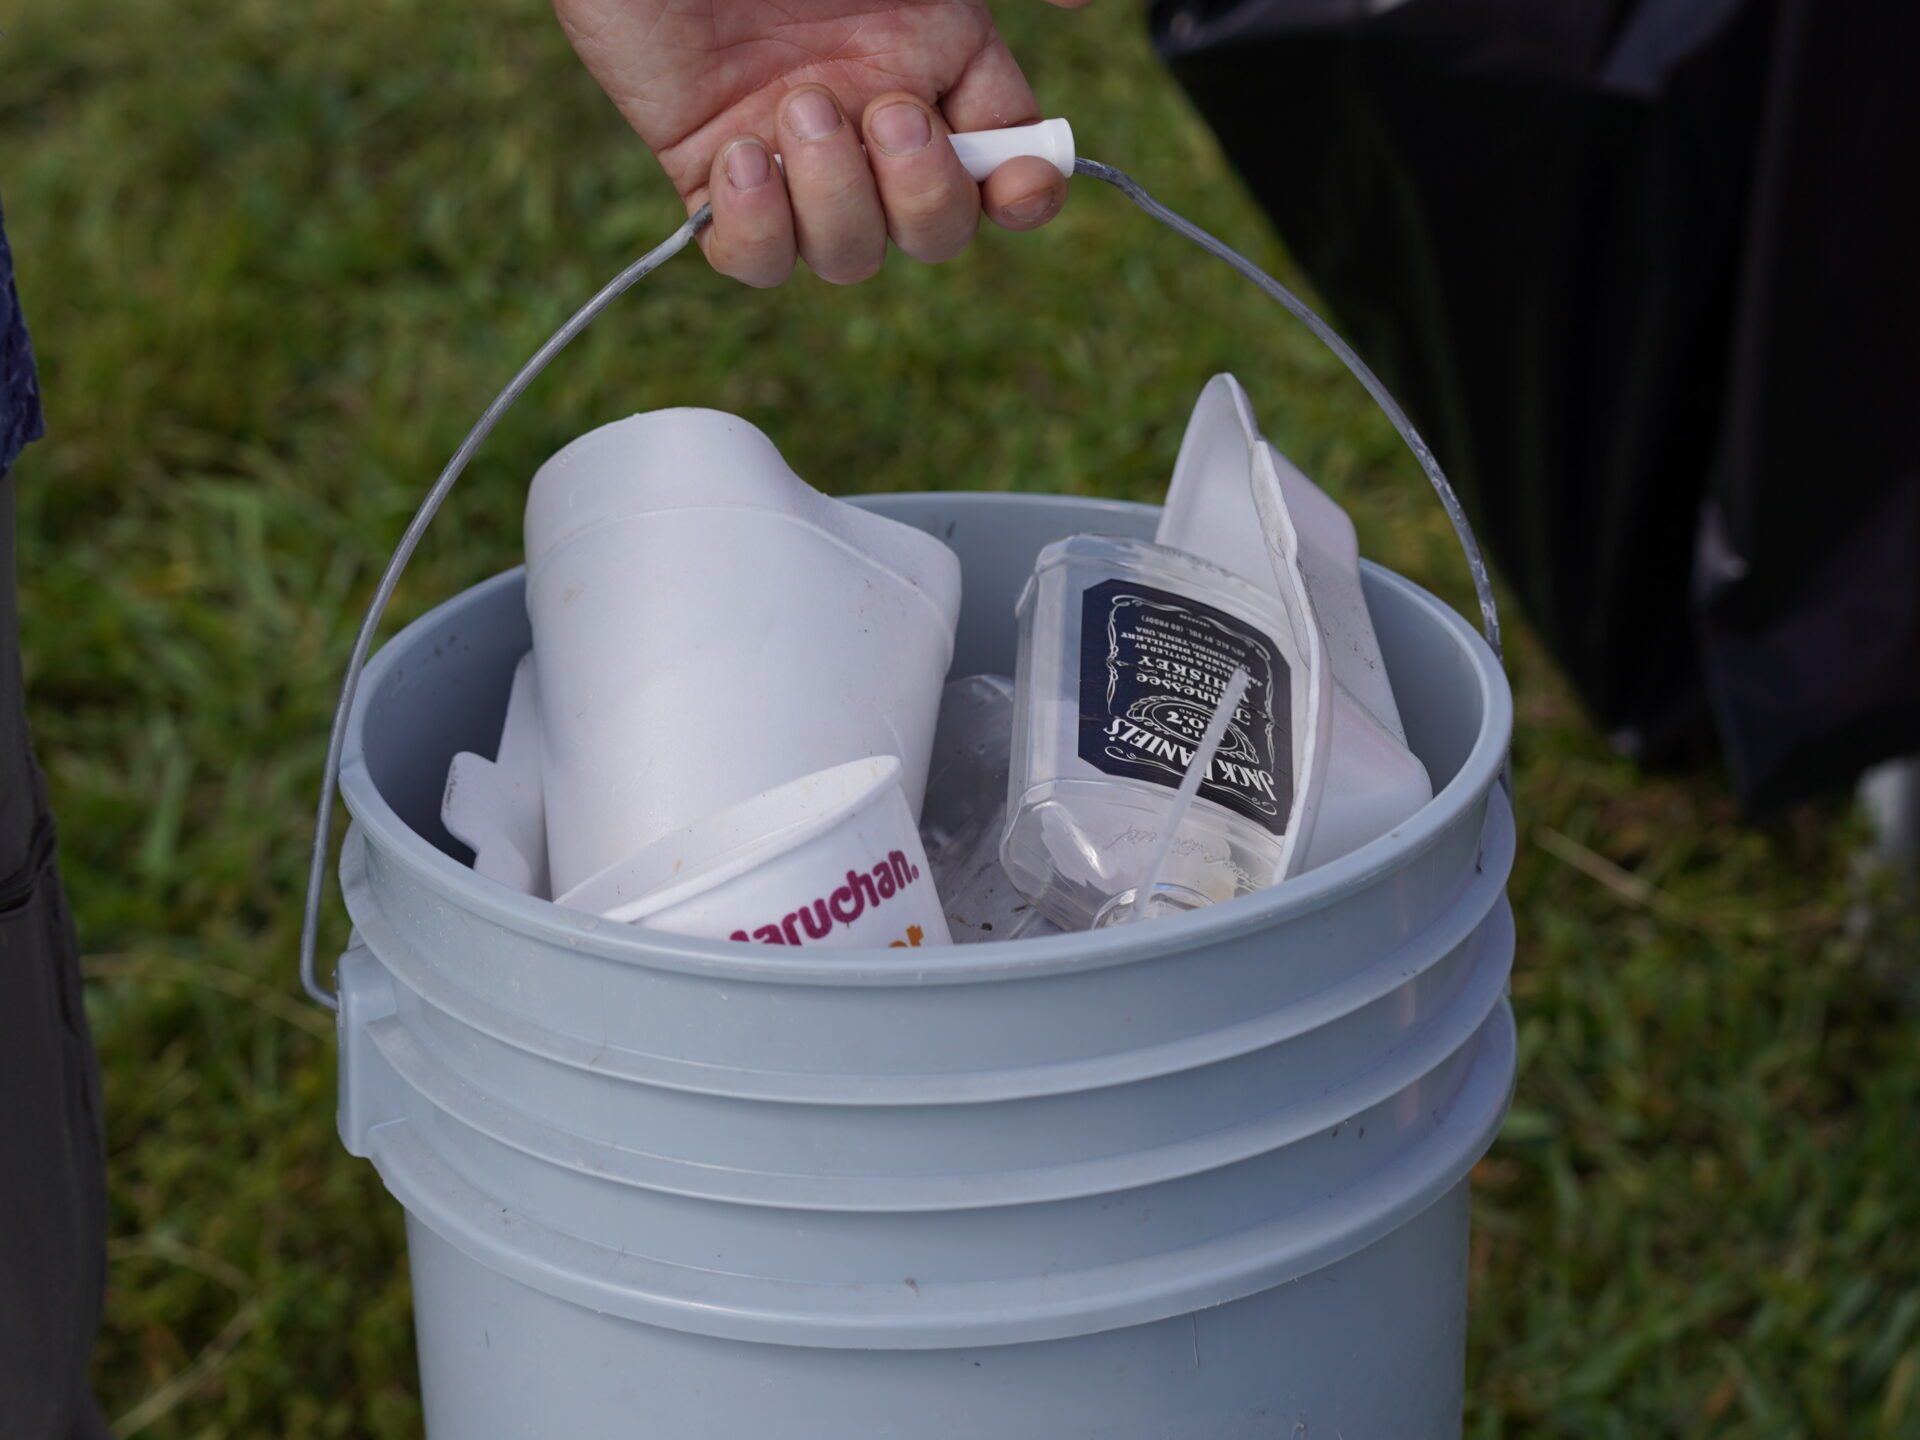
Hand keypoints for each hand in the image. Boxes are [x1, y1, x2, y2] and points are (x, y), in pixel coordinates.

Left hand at [552, 0, 1087, 285]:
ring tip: (792, 106)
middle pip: (935, 234)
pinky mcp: (709, 173)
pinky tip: (739, 155)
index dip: (1021, 194)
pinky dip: (755, 228)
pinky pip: (751, 260)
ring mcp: (792, 153)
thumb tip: (1088, 1)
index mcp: (935, 56)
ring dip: (836, 198)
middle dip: (924, 194)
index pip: (1004, 163)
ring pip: (849, 258)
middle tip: (879, 111)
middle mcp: (869, 115)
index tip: (1013, 180)